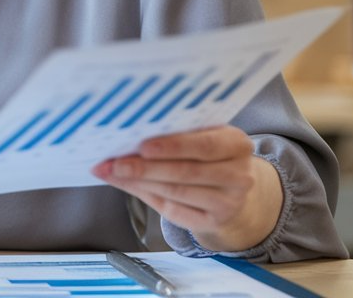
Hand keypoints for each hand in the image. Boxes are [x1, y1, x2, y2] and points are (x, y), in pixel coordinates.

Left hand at [91, 125, 283, 252]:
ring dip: (140, 182)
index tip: (142, 146)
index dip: (172, 146)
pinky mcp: (213, 221)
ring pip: (177, 192)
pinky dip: (145, 196)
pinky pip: (174, 211)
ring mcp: (229, 202)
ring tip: (113, 172)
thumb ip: (172, 135)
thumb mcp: (200, 137)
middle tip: (115, 163)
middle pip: (187, 172)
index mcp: (236, 144)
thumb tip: (127, 132)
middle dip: (146, 167)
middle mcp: (239, 175)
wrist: (230, 189)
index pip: (204, 145)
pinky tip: (127, 185)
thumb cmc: (206, 155)